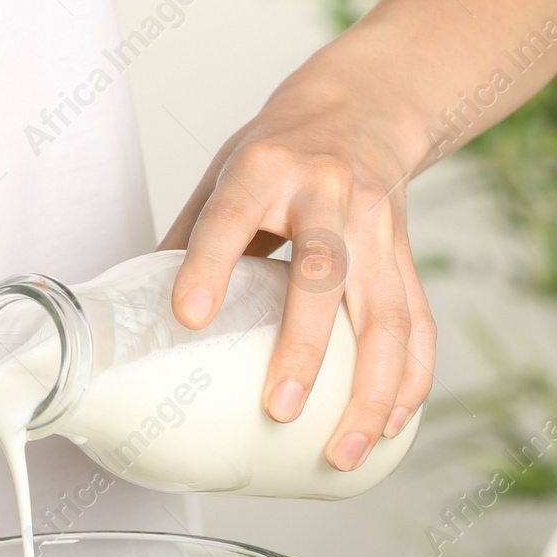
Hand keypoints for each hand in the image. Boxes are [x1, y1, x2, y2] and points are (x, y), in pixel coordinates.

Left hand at [161, 37, 434, 472]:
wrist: (367, 104)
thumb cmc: (279, 150)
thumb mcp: (223, 172)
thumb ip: (189, 241)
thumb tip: (139, 323)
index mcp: (263, 169)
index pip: (230, 219)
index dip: (209, 266)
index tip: (187, 317)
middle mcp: (327, 194)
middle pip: (323, 276)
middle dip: (304, 349)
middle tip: (278, 410)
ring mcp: (376, 226)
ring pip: (386, 314)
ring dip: (370, 391)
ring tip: (342, 452)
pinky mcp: (407, 254)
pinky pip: (417, 324)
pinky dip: (409, 381)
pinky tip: (389, 426)